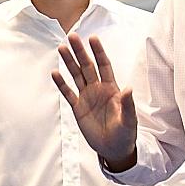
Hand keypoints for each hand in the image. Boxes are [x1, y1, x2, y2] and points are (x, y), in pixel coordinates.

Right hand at [52, 33, 137, 168]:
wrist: (114, 149)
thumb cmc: (125, 133)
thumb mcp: (129, 120)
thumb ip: (127, 104)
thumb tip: (129, 88)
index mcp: (112, 89)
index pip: (104, 66)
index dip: (98, 52)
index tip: (93, 38)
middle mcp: (98, 89)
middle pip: (87, 66)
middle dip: (80, 51)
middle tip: (72, 36)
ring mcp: (87, 98)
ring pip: (76, 76)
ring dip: (69, 62)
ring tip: (61, 48)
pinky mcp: (78, 108)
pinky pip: (68, 93)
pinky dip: (61, 84)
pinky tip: (55, 73)